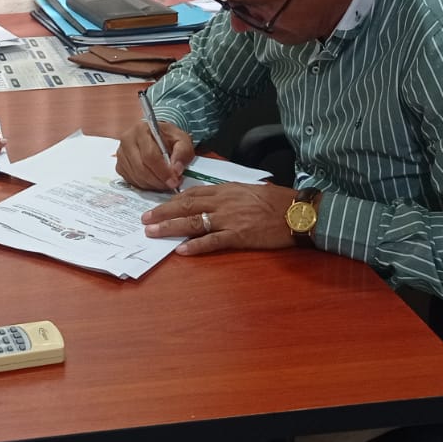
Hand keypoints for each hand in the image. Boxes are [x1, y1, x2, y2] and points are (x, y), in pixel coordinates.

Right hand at [115, 119, 194, 190]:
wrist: (157, 137)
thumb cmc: (168, 138)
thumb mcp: (182, 140)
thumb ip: (183, 153)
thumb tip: (176, 170)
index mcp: (141, 130)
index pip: (149, 155)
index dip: (162, 171)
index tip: (174, 181)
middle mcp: (127, 140)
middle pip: (141, 168)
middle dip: (158, 180)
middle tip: (172, 184)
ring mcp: (121, 154)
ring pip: (136, 176)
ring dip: (153, 184)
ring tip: (165, 183)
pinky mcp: (119, 166)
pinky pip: (131, 180)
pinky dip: (145, 185)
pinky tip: (155, 181)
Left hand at [140, 183, 296, 254]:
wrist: (297, 212)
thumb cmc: (276, 201)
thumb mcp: (248, 190)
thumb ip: (228, 195)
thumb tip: (210, 201)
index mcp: (225, 190)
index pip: (192, 193)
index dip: (171, 200)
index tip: (157, 206)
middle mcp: (223, 202)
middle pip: (186, 206)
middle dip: (163, 212)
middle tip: (145, 219)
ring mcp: (230, 219)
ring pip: (194, 222)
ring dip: (170, 228)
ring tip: (153, 232)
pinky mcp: (239, 236)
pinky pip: (213, 241)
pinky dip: (196, 246)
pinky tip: (182, 250)